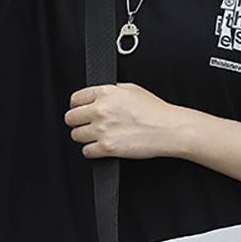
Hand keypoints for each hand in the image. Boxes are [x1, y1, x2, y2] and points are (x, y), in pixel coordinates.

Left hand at [64, 83, 187, 159]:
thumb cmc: (155, 110)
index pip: (75, 99)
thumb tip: (97, 97)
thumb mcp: (131, 90)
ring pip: (76, 136)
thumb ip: (109, 92)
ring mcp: (102, 129)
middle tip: (88, 125)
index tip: (81, 112)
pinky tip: (103, 146)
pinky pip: (86, 151)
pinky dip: (93, 151)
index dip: (77, 107)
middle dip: (78, 122)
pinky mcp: (107, 147)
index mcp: (105, 93)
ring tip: (98, 136)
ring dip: (85, 137)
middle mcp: (101, 110)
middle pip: (71, 118)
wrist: (169, 129)